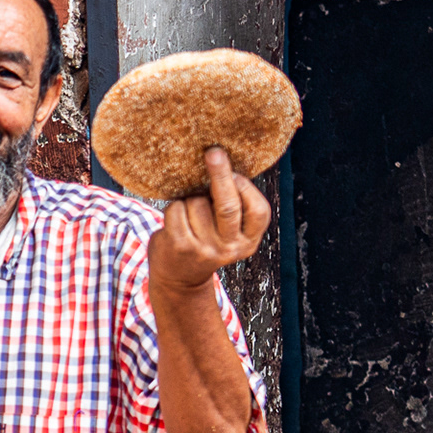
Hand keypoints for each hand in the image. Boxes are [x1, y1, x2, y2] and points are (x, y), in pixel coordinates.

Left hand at [148, 147, 271, 291]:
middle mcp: (229, 248)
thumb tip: (224, 160)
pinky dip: (174, 207)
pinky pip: (176, 210)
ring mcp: (204, 249)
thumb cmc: (205, 241)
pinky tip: (176, 219)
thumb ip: (234, 206)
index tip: (234, 171)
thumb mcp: (228, 231)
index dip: (245, 186)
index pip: (258, 210)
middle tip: (214, 152)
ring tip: (190, 212)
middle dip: (220, 174)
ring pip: (197, 203)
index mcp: (249, 242)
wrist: (179, 279)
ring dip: (190, 199)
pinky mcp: (180, 246)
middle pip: (228, 205)